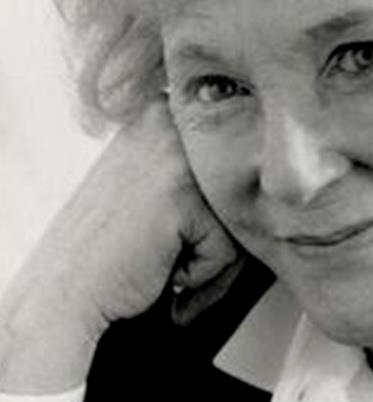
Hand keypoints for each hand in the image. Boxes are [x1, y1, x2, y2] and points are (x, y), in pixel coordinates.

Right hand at [0, 99, 243, 391]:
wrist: (66, 289)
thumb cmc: (115, 246)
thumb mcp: (154, 180)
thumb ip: (199, 163)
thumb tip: (278, 177)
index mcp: (162, 112)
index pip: (235, 157)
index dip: (219, 204)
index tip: (183, 222)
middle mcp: (169, 122)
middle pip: (242, 189)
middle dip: (217, 235)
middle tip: (170, 251)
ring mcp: (175, 156)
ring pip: (241, 219)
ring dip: (212, 257)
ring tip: (164, 260)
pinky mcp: (181, 197)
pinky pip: (228, 250)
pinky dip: (201, 275)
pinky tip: (161, 269)